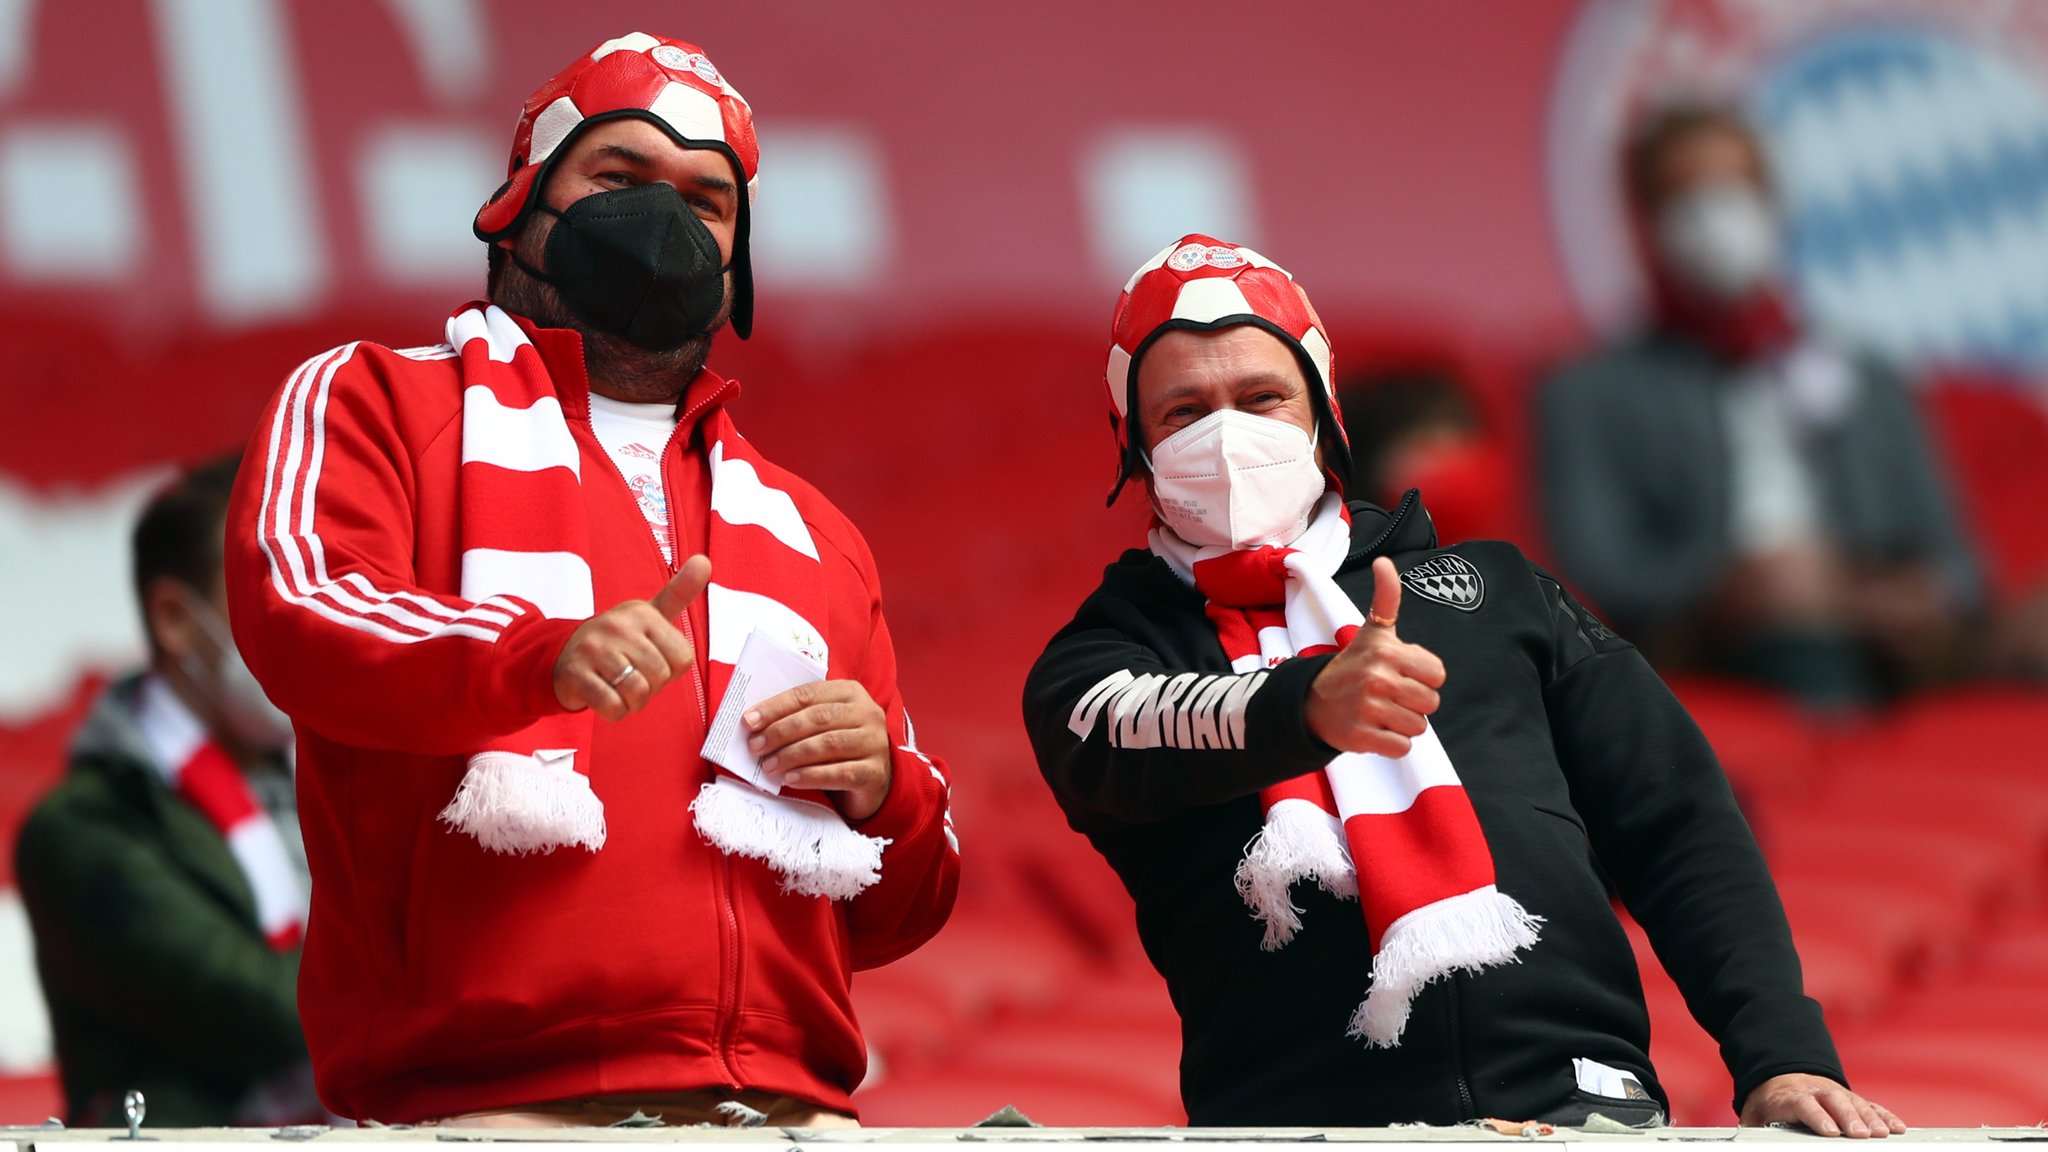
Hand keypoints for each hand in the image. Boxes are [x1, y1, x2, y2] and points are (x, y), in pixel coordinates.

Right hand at [553, 555, 711, 720]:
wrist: (561, 654)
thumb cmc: (616, 639)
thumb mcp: (648, 614)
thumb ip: (679, 592)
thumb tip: (704, 561)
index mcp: (642, 613)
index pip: (683, 659)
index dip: (670, 670)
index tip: (651, 660)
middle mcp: (618, 626)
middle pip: (660, 677)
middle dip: (651, 687)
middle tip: (632, 676)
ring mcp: (594, 650)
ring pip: (637, 692)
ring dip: (632, 701)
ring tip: (618, 686)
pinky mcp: (576, 675)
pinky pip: (613, 706)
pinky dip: (614, 711)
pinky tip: (604, 695)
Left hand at [746, 680, 891, 821]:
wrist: (872, 780)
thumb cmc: (838, 747)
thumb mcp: (822, 724)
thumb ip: (797, 717)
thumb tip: (754, 723)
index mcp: (850, 692)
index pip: (808, 694)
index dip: (776, 707)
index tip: (749, 720)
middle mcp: (867, 713)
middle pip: (818, 718)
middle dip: (781, 731)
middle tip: (755, 746)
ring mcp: (875, 743)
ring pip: (828, 744)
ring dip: (792, 755)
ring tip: (769, 765)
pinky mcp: (875, 772)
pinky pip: (840, 773)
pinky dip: (811, 776)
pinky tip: (791, 779)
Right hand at [1304, 557, 1447, 756]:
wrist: (1313, 701)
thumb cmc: (1353, 665)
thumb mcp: (1373, 631)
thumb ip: (1387, 598)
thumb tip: (1384, 562)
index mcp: (1387, 651)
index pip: (1438, 675)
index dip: (1423, 677)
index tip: (1401, 673)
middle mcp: (1377, 678)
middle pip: (1430, 703)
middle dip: (1414, 703)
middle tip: (1390, 695)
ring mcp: (1368, 709)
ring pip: (1418, 727)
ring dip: (1403, 724)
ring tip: (1381, 711)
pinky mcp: (1361, 737)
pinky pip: (1401, 747)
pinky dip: (1391, 743)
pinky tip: (1374, 729)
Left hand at [1740, 1073, 1904, 1137]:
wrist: (1779, 1077)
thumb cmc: (1769, 1103)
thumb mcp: (1753, 1115)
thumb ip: (1753, 1128)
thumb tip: (1747, 1142)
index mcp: (1790, 1096)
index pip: (1803, 1104)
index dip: (1816, 1116)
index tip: (1829, 1131)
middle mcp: (1815, 1091)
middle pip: (1833, 1101)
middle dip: (1848, 1117)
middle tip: (1860, 1135)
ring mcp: (1836, 1094)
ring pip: (1855, 1102)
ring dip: (1871, 1117)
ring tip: (1882, 1134)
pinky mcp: (1851, 1099)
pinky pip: (1870, 1105)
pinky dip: (1884, 1116)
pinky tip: (1897, 1128)